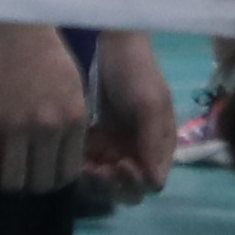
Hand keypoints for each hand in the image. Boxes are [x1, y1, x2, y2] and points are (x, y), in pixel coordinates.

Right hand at [0, 14, 90, 198]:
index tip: (45, 174)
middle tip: (22, 175)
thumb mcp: (74, 89)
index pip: (67, 171)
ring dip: (7, 180)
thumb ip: (71, 121)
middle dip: (31, 184)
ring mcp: (15, 128)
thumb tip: (64, 154)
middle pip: (40, 182)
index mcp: (74, 119)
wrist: (16, 30)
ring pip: (12, 180)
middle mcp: (48, 128)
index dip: (55, 179)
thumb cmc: (48, 56)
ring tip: (3, 170)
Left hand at [86, 33, 179, 207]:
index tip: (118, 165)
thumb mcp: (150, 105)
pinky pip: (88, 165)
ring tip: (82, 161)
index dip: (134, 182)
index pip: (149, 182)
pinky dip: (80, 164)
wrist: (112, 47)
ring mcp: (118, 148)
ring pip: (103, 181)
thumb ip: (154, 142)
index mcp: (160, 145)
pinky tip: (74, 151)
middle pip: (125, 187)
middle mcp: (140, 151)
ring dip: (92, 176)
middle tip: (94, 166)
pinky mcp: (98, 143)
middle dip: (109, 182)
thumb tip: (156, 184)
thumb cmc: (137, 74)